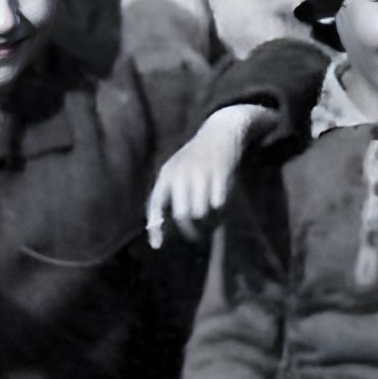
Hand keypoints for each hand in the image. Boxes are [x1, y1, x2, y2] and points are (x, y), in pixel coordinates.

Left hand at [147, 104, 269, 248]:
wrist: (220, 132)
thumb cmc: (197, 159)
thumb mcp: (177, 171)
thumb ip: (170, 195)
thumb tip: (162, 227)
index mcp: (167, 175)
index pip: (156, 204)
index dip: (156, 227)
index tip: (157, 246)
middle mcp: (181, 174)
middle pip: (182, 215)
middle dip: (190, 231)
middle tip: (197, 237)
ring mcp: (200, 174)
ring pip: (201, 212)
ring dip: (208, 222)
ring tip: (212, 220)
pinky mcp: (220, 175)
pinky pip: (218, 205)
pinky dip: (220, 212)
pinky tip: (221, 208)